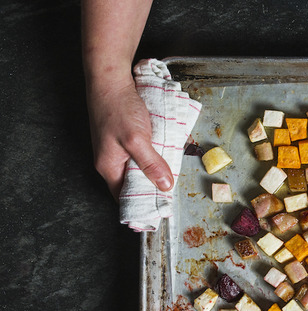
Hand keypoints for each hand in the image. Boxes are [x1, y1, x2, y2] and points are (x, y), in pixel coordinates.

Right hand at [87, 78, 171, 199]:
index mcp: (108, 167)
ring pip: (137, 168)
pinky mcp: (123, 138)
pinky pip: (138, 154)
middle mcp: (110, 161)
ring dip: (153, 170)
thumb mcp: (137, 139)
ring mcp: (116, 149)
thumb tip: (164, 186)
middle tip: (172, 190)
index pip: (124, 197)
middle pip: (133, 183)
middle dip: (151, 187)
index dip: (142, 205)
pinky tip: (164, 154)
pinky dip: (151, 156)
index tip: (162, 208)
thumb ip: (151, 164)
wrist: (111, 79)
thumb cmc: (118, 108)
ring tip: (171, 173)